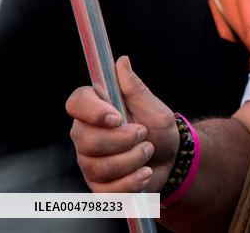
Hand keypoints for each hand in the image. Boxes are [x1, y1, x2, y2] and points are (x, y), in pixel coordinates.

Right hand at [66, 56, 178, 192]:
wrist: (173, 161)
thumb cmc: (160, 129)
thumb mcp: (153, 107)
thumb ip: (135, 88)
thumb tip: (122, 61)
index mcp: (96, 110)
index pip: (76, 103)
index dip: (92, 111)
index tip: (117, 117)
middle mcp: (86, 135)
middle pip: (86, 140)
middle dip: (123, 140)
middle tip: (143, 134)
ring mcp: (89, 161)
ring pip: (99, 166)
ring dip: (134, 159)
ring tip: (147, 151)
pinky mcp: (97, 185)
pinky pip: (108, 189)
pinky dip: (133, 181)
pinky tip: (146, 173)